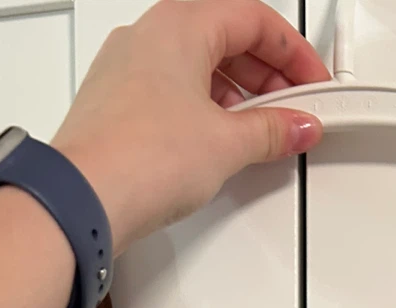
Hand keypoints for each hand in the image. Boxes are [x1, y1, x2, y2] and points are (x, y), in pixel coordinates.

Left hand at [52, 0, 329, 254]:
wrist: (82, 198)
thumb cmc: (137, 156)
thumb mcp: (227, 143)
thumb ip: (271, 131)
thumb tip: (294, 126)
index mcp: (179, 23)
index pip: (254, 20)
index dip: (294, 54)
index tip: (313, 84)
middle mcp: (147, 36)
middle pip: (225, 40)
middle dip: (267, 77)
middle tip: (292, 111)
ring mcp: (125, 70)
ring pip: (196, 67)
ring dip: (235, 97)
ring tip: (258, 134)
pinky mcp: (114, 106)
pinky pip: (170, 94)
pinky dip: (202, 112)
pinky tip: (216, 145)